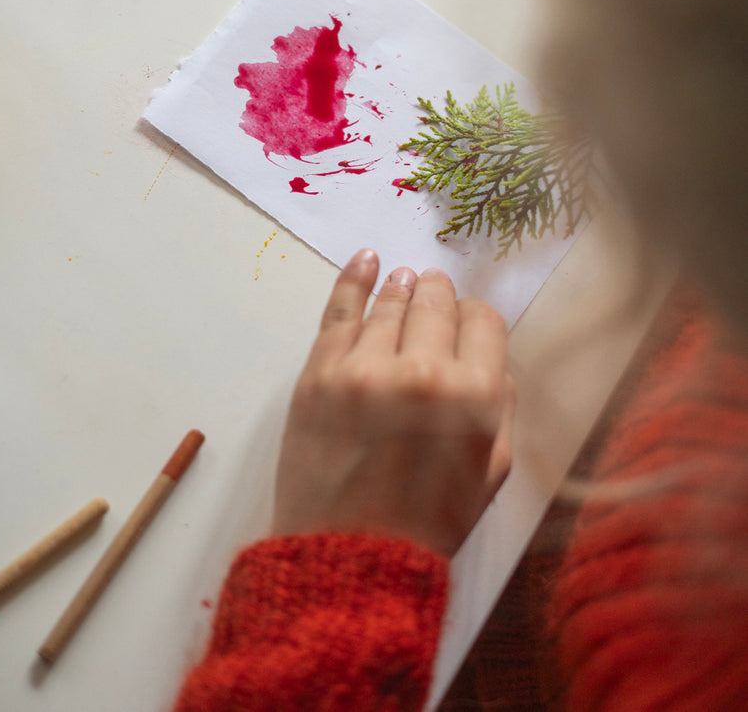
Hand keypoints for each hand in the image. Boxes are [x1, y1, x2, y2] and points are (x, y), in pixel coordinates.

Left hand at [272, 248, 514, 556]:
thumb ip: (500, 407)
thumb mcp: (491, 473)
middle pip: (436, 304)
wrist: (350, 558)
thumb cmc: (428, 522)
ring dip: (402, 289)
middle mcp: (423, 372)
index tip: (466, 324)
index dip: (476, 319)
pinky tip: (367, 260)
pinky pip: (339, 310)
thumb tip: (488, 358)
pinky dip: (355, 278)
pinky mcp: (319, 374)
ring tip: (404, 280)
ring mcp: (365, 369)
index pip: (483, 322)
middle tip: (435, 294)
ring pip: (391, 304)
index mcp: (476, 399)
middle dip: (439, 296)